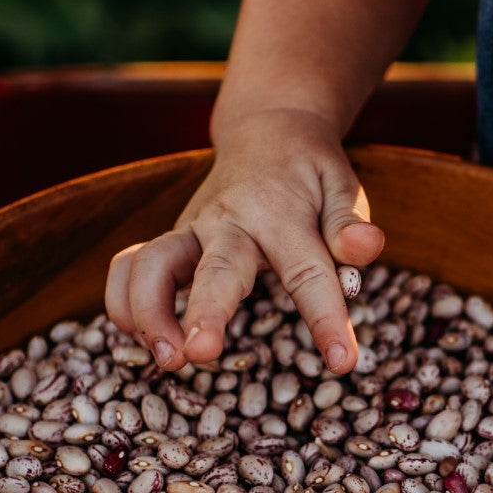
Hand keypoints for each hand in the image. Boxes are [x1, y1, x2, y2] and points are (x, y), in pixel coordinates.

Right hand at [104, 107, 384, 376]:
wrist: (267, 129)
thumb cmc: (312, 172)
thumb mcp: (343, 187)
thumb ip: (349, 224)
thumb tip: (368, 248)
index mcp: (281, 213)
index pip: (307, 272)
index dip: (325, 319)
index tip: (342, 363)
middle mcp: (230, 221)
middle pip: (215, 267)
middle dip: (206, 311)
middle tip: (201, 355)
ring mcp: (192, 229)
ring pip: (153, 264)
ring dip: (150, 312)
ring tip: (167, 361)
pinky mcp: (172, 240)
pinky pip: (130, 266)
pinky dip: (124, 302)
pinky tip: (140, 341)